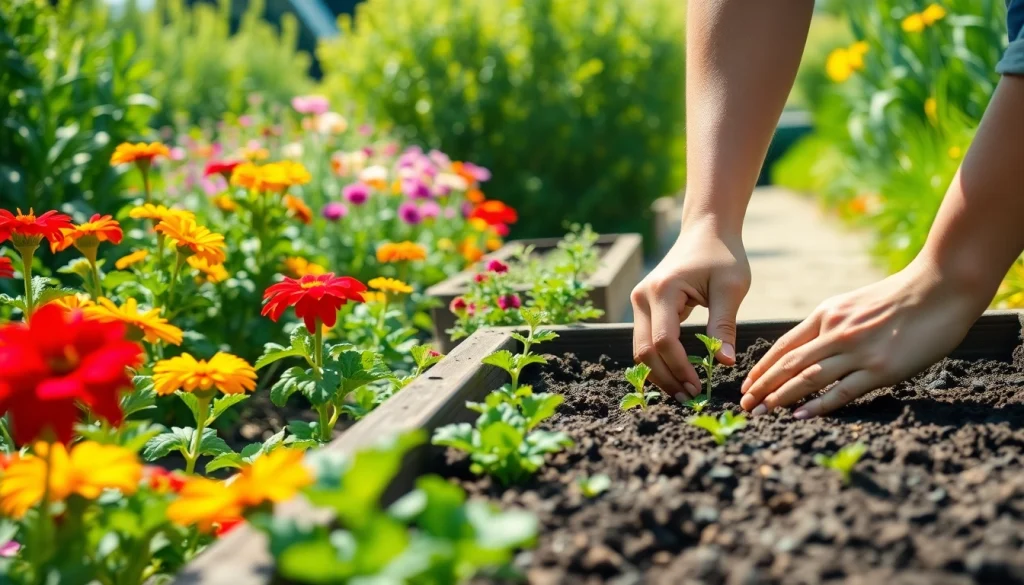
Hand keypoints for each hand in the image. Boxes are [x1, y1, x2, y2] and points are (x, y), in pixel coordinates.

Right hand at [631, 222, 750, 398]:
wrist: (706, 231)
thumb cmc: (723, 256)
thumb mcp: (731, 289)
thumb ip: (724, 326)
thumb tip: (725, 363)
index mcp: (663, 291)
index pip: (664, 341)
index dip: (679, 368)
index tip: (699, 387)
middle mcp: (643, 297)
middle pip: (644, 351)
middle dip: (666, 378)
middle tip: (690, 398)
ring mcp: (639, 302)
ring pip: (640, 349)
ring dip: (660, 373)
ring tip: (684, 391)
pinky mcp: (643, 306)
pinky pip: (646, 340)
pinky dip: (659, 361)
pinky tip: (678, 374)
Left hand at [740, 257, 988, 418]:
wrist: (940, 287)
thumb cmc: (900, 296)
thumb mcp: (853, 303)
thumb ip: (831, 323)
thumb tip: (810, 344)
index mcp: (826, 314)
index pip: (784, 345)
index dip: (763, 367)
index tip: (747, 384)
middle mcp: (835, 332)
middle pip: (789, 364)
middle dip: (762, 386)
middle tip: (744, 405)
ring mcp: (857, 351)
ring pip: (808, 379)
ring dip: (781, 398)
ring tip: (761, 412)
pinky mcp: (880, 369)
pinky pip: (842, 391)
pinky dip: (818, 405)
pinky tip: (799, 416)